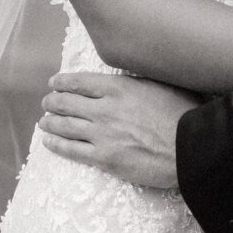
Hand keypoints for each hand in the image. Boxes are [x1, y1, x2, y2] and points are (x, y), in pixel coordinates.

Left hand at [39, 72, 199, 186]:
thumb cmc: (182, 113)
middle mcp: (105, 109)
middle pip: (68, 103)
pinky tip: (48, 142)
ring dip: (50, 122)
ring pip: (65, 126)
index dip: (63, 82)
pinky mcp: (104, 159)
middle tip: (47, 102)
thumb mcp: (162, 83)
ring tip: (43, 120)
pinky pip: (72, 151)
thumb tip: (131, 74)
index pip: (80, 82)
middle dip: (53, 101)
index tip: (54, 82)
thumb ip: (139, 79)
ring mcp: (102, 135)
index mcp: (119, 87)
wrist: (189, 147)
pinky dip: (56, 144)